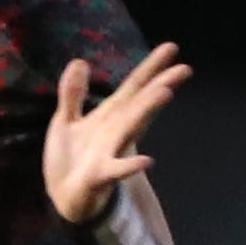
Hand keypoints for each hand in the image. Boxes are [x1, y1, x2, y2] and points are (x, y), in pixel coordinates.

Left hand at [43, 42, 188, 222]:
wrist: (62, 196)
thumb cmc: (69, 158)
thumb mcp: (65, 121)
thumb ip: (72, 93)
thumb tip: (79, 61)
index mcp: (109, 115)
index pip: (133, 87)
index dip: (150, 67)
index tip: (171, 48)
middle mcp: (115, 130)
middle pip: (140, 104)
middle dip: (159, 85)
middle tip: (184, 69)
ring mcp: (111, 152)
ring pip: (131, 128)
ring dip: (147, 110)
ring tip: (165, 92)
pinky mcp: (100, 175)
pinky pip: (116, 170)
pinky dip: (130, 166)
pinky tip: (147, 161)